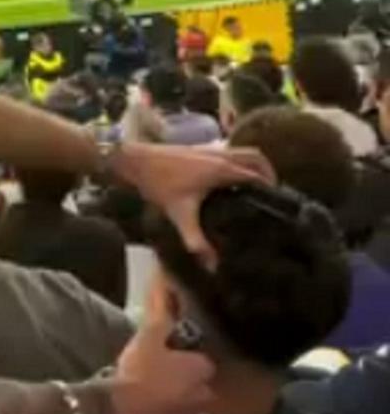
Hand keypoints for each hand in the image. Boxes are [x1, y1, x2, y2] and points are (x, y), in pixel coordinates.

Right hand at [109, 293, 214, 413]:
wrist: (117, 412)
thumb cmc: (136, 371)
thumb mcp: (147, 337)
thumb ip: (164, 320)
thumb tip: (172, 298)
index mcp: (201, 368)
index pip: (207, 361)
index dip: (193, 358)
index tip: (181, 356)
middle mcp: (205, 394)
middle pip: (205, 385)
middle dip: (193, 381)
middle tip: (172, 376)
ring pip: (195, 406)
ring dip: (185, 400)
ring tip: (165, 395)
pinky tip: (159, 412)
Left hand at [112, 142, 273, 267]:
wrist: (136, 160)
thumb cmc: (159, 184)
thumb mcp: (180, 214)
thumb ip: (196, 240)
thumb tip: (212, 265)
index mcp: (222, 169)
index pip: (257, 175)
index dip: (270, 187)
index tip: (278, 203)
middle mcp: (221, 155)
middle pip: (256, 157)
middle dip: (268, 171)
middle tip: (272, 191)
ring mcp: (211, 149)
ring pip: (243, 151)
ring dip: (253, 164)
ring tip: (255, 185)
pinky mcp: (200, 148)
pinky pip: (230, 151)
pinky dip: (238, 161)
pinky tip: (228, 180)